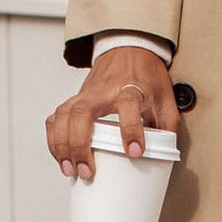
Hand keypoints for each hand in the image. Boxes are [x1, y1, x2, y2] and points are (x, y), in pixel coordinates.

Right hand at [45, 47, 179, 179]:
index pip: (128, 104)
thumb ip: (167, 128)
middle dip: (80, 145)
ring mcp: (84, 95)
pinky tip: (61, 157)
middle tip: (87, 171)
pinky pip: (56, 118)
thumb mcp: (166, 101)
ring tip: (70, 170)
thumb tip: (162, 158)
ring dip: (62, 145)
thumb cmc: (147, 77)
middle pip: (82, 113)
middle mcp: (103, 91)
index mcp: (131, 87)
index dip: (131, 129)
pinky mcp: (74, 100)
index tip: (135, 152)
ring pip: (63, 116)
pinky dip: (54, 139)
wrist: (129, 50)